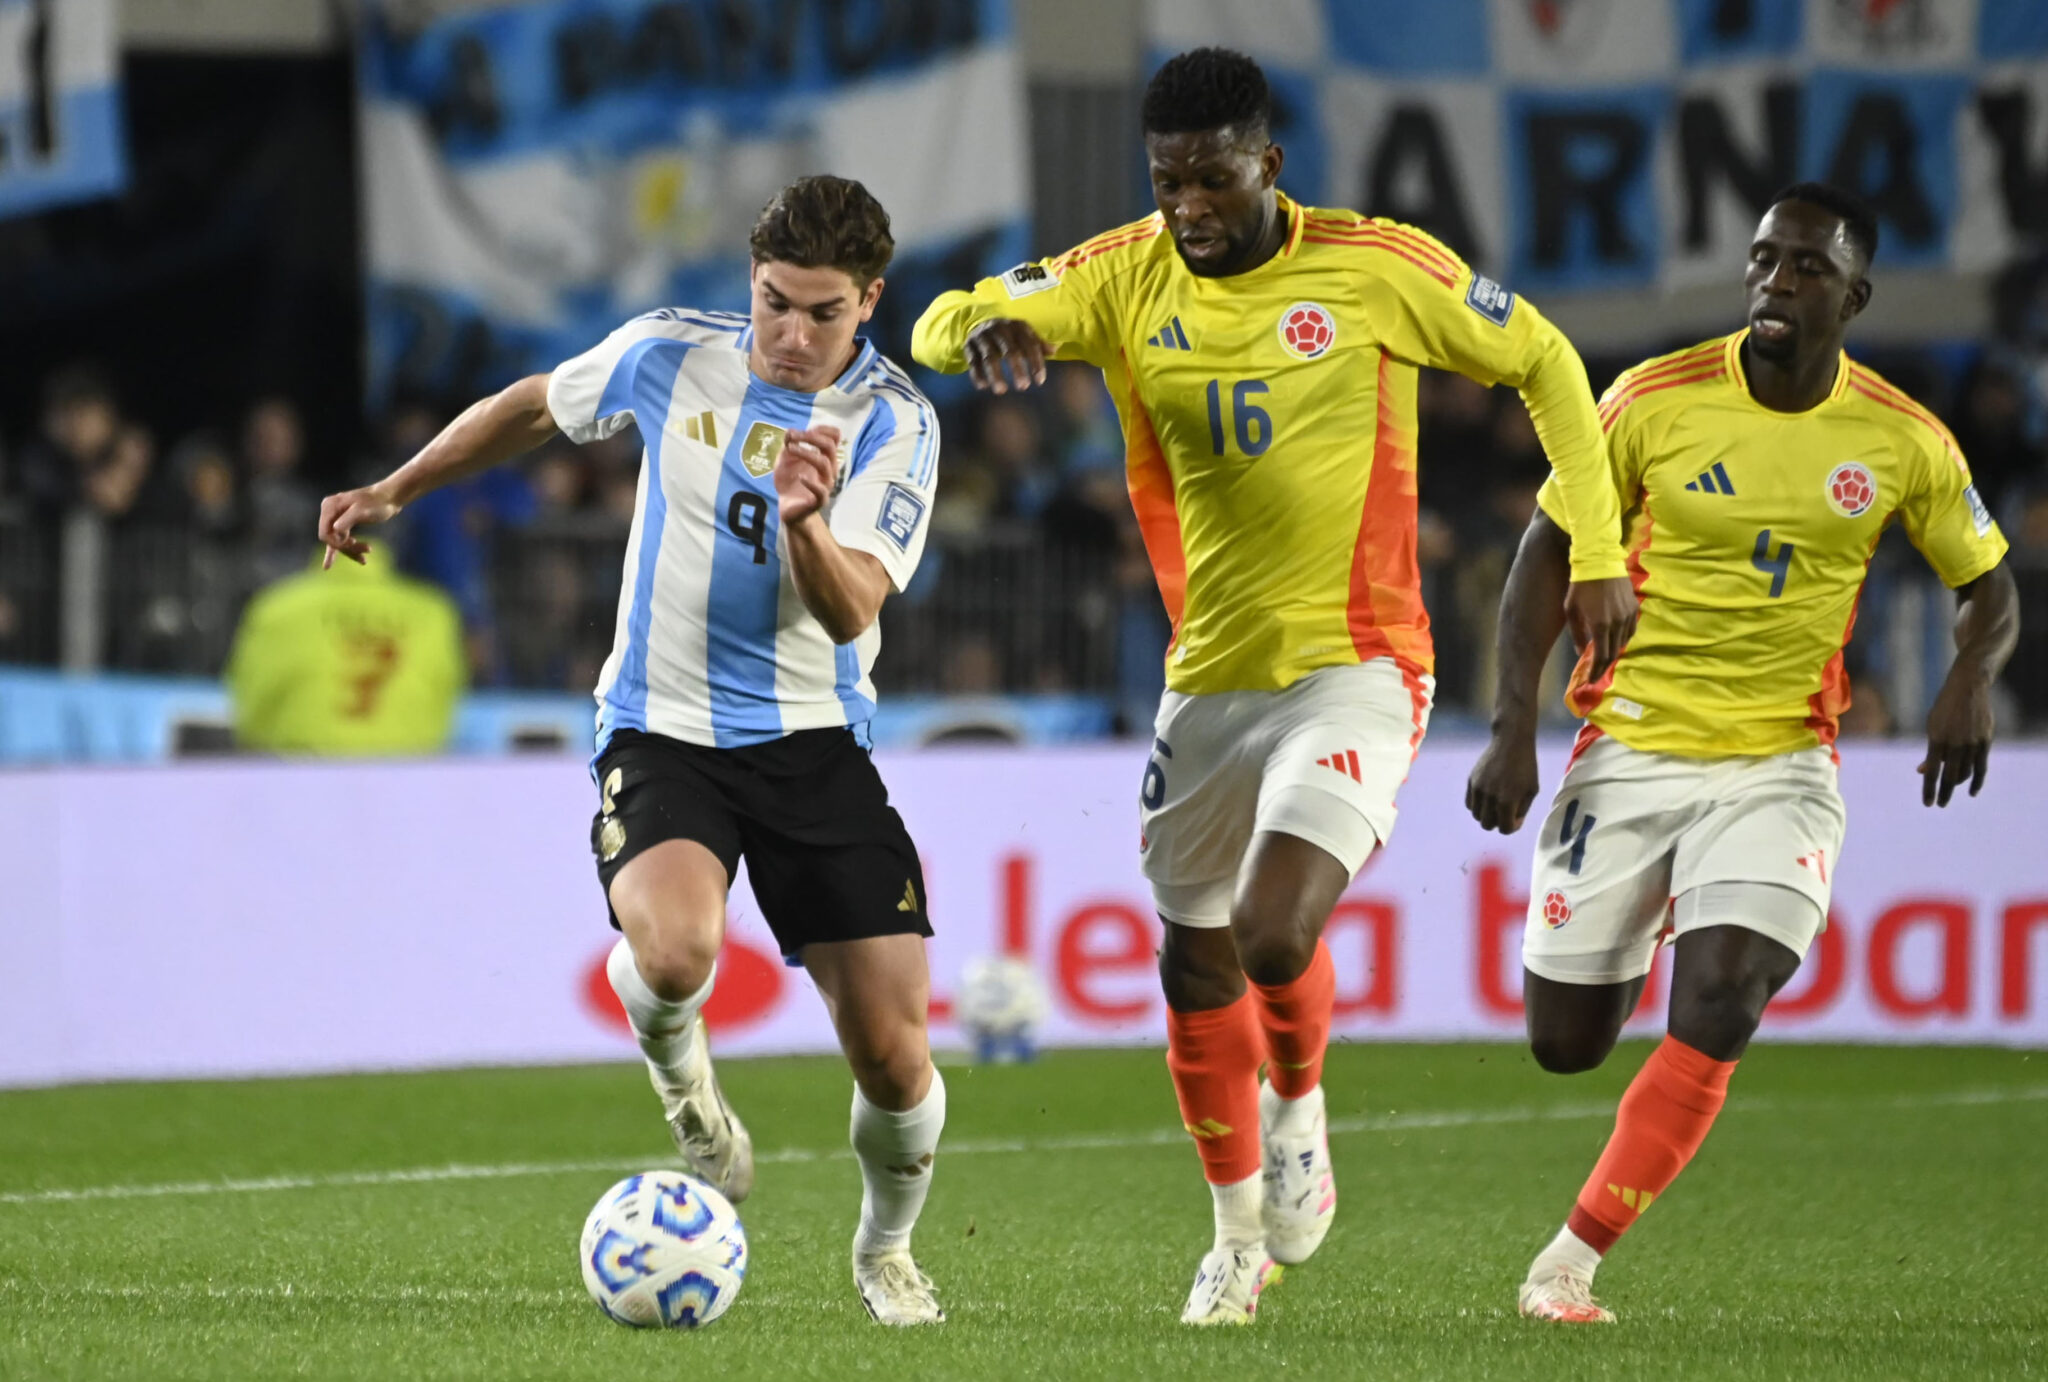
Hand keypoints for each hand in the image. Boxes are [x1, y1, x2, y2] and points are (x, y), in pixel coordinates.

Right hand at [318, 483, 403, 568]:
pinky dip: (350, 550)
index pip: (325, 533)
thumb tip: (335, 531)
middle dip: (347, 548)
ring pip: (338, 541)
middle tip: (367, 550)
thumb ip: (348, 520)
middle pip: (331, 539)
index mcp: (330, 506)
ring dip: (351, 551)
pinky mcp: (345, 523)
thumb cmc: (378, 503)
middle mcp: (330, 511)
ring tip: (365, 559)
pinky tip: (360, 561)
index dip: (337, 543)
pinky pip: (343, 540)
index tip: (353, 543)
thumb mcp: (363, 511)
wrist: (390, 497)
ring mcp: (336, 517)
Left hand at [774, 425, 840, 524]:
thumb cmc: (789, 481)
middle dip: (812, 438)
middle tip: (793, 437)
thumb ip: (789, 445)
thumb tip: (790, 431)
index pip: (834, 437)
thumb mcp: (785, 459)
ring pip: (825, 464)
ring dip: (806, 453)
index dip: (820, 429)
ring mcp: (825, 485)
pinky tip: (799, 477)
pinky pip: (821, 491)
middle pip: (830, 446)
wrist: (788, 508)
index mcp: (824, 457)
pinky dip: (810, 482)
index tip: (801, 431)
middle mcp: (829, 469)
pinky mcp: (819, 501)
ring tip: (789, 449)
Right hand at [964, 319, 1049, 393]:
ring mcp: (983, 337)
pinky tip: (982, 386)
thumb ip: (1037, 343)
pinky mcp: (969, 345)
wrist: (978, 320)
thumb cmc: (1007, 333)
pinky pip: (973, 361)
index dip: (1035, 362)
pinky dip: (977, 374)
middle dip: (1017, 369)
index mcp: (1016, 326)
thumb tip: (1055, 350)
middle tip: (1023, 387)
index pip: (1029, 344)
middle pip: (1010, 350)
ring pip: (989, 357)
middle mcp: (999, 329)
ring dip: (995, 374)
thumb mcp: (1023, 333)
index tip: (1040, 381)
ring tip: (1001, 391)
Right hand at [1466, 728, 1540, 833]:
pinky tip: (1488, 796)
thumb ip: (1522, 810)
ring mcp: (1478, 788)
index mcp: (1507, 801)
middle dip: (1497, 822)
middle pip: (1487, 825)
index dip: (1512, 826)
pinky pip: (1469, 803)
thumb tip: (1511, 824)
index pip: (1505, 829)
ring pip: (1476, 815)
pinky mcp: (1471, 781)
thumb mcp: (1532, 790)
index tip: (1517, 816)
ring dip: (1486, 814)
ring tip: (1497, 803)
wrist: (1511, 742)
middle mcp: (1490, 797)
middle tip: (1506, 811)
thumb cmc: (1526, 767)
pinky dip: (1478, 805)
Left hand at [1563, 576, 1637, 683]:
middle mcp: (1617, 623)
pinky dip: (1623, 639)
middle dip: (1604, 666)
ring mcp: (1628, 615)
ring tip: (1604, 657)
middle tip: (1596, 673)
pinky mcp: (1635, 608)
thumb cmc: (1580, 586)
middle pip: (1614, 653)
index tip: (1591, 680)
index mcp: (1600, 625)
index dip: (1596, 671)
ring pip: (1624, 642)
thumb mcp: (1571, 611)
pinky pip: (1631, 630)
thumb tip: (1580, 652)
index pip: (1601, 656)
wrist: (1600, 562)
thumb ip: (1576, 634)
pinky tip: (1615, 640)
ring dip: (1614, 652)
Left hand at [1919, 663, 1993, 806]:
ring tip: (1948, 794)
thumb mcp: (1932, 727)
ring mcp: (1972, 743)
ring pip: (1965, 773)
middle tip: (1939, 805)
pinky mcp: (1985, 741)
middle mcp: (1956, 743)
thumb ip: (1931, 750)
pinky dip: (1976, 781)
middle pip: (1950, 776)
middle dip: (1944, 793)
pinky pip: (1981, 767)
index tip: (1927, 804)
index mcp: (1937, 739)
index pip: (1933, 771)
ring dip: (1957, 786)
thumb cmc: (1944, 709)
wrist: (1968, 688)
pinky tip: (1972, 791)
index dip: (1930, 789)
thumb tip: (1923, 771)